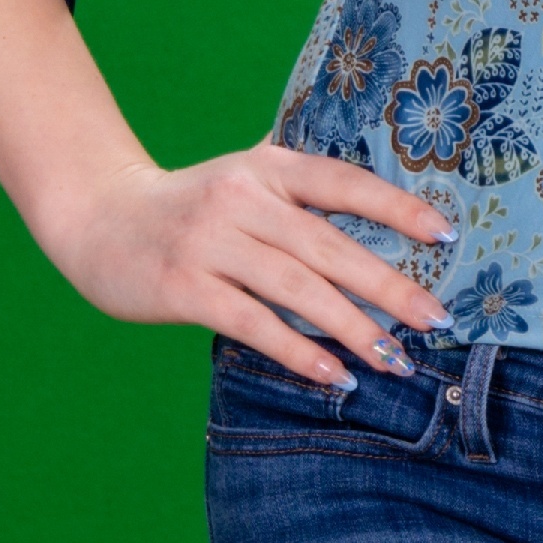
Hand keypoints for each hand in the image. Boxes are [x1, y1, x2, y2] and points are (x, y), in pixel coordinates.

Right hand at [38, 138, 456, 385]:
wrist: (96, 218)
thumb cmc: (187, 204)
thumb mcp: (242, 176)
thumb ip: (298, 182)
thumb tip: (381, 194)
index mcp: (266, 167)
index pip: (343, 182)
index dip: (397, 207)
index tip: (445, 236)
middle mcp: (241, 199)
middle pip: (329, 246)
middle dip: (390, 287)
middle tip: (437, 319)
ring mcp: (209, 242)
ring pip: (296, 289)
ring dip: (351, 328)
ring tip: (394, 359)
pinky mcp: (182, 287)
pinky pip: (252, 323)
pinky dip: (298, 351)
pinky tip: (334, 374)